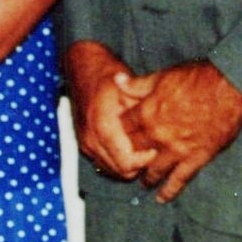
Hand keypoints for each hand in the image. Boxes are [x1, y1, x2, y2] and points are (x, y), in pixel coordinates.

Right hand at [64, 41, 157, 179]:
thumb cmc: (108, 77)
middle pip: (119, 171)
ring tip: (141, 149)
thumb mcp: (129, 89)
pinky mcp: (84, 145)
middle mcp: (91, 139)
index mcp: (103, 126)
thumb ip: (143, 111)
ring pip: (111, 170)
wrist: (82, 70)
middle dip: (137, 165)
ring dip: (127, 165)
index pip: (126, 162)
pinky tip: (129, 148)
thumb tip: (159, 130)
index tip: (155, 148)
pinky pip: (103, 164)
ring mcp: (85, 144)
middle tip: (151, 150)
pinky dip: (116, 162)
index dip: (144, 160)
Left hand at [122, 60, 241, 201]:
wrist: (229, 87)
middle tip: (128, 163)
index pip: (122, 129)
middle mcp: (157, 135)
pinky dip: (169, 191)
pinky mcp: (194, 158)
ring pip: (152, 171)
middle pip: (133, 153)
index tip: (118, 137)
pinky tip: (162, 198)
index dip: (118, 133)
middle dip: (129, 158)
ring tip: (144, 181)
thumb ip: (138, 84)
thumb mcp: (163, 76)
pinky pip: (178, 180)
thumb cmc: (197, 77)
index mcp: (147, 113)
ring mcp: (175, 150)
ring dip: (146, 177)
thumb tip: (117, 80)